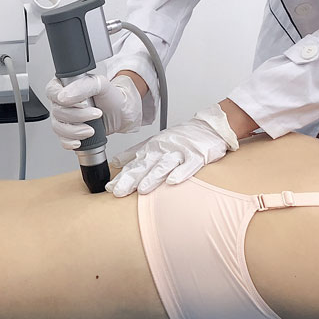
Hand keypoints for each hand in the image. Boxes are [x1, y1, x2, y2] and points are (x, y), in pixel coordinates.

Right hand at [45, 74, 142, 149]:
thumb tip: (64, 96)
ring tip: (91, 130)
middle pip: (57, 111)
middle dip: (77, 116)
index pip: (52, 91)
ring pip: (58, 127)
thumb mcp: (100, 84)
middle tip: (94, 114)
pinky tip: (79, 141)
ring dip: (75, 131)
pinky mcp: (68, 132)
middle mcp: (60, 101)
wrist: (121, 113)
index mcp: (64, 85)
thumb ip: (82, 86)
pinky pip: (62, 140)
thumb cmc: (110, 97)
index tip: (82, 104)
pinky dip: (70, 142)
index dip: (63, 99)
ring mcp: (63, 118)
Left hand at [105, 104, 238, 196]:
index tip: (110, 188)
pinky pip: (188, 166)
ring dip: (152, 177)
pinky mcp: (197, 155)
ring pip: (164, 165)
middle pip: (145, 165)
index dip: (121, 177)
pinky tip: (172, 182)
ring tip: (141, 190)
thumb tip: (115, 163)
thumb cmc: (181, 138)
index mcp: (152, 148)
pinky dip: (180, 173)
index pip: (134, 164)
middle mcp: (163, 150)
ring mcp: (180, 152)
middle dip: (130, 179)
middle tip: (118, 192)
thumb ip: (135, 153)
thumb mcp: (155, 143)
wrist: (208, 127)